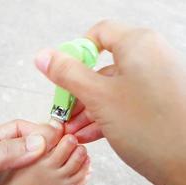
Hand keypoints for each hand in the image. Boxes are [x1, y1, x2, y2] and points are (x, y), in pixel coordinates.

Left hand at [0, 120, 61, 184]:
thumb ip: (2, 154)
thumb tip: (37, 142)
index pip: (17, 128)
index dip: (38, 130)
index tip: (56, 135)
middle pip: (25, 142)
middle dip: (45, 142)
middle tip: (65, 145)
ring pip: (27, 160)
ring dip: (45, 158)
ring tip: (62, 158)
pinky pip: (25, 177)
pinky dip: (39, 174)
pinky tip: (47, 175)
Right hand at [35, 20, 185, 184]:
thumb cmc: (151, 128)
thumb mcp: (99, 96)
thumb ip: (68, 74)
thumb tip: (44, 57)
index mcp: (138, 45)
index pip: (99, 34)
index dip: (77, 51)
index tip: (64, 72)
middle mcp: (150, 58)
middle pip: (102, 66)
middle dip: (79, 91)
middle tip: (64, 109)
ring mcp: (155, 81)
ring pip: (111, 89)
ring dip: (88, 109)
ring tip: (72, 129)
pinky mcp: (156, 102)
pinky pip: (124, 102)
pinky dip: (105, 115)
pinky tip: (88, 134)